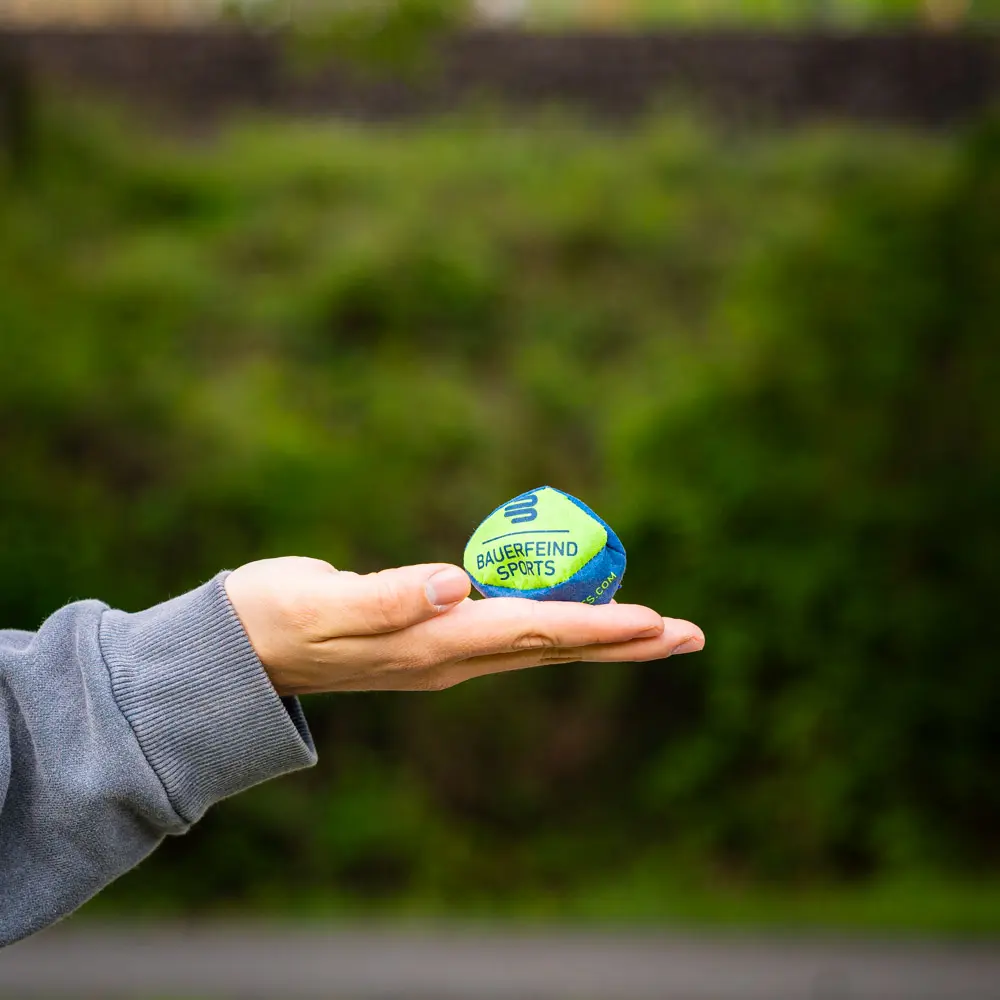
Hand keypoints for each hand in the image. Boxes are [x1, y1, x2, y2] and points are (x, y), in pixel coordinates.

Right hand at [225, 557, 703, 696]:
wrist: (241, 650)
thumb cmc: (271, 619)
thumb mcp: (319, 604)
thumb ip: (385, 596)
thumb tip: (456, 584)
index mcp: (433, 644)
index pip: (532, 633)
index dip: (596, 626)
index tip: (656, 622)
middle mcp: (450, 655)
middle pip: (554, 646)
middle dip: (624, 639)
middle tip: (691, 634)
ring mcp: (444, 651)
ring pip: (540, 642)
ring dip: (601, 634)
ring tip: (656, 628)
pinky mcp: (433, 638)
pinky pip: (511, 631)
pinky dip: (557, 622)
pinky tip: (577, 614)